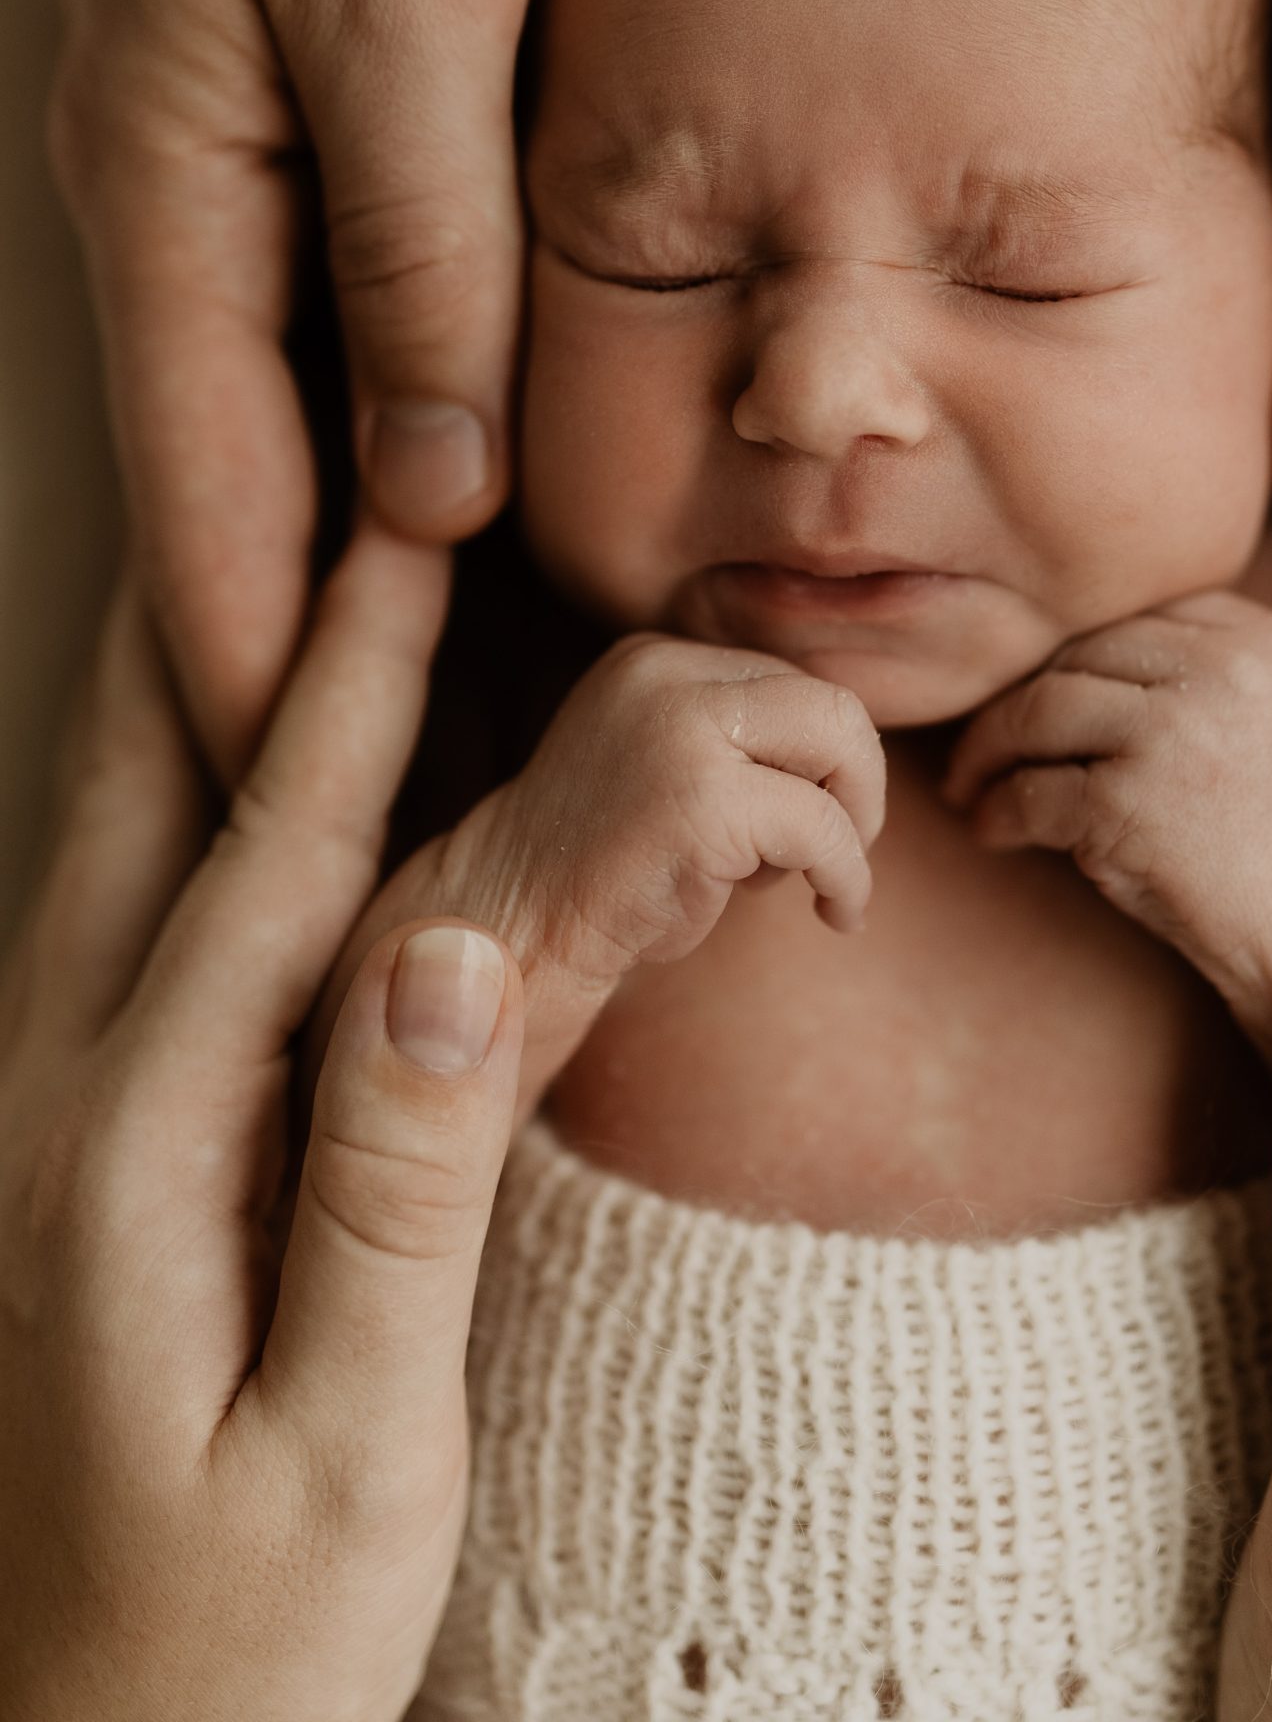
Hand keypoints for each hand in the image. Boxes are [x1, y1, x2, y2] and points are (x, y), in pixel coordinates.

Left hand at [0, 525, 527, 1721]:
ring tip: (253, 539)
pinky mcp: (72, 1157)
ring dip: (191, 674)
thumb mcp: (344, 1458)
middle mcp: (61, 1105)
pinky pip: (127, 915)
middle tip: (285, 444)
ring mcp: (46, 1123)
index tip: (399, 519)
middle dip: (226, 605)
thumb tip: (450, 952)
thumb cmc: (229, 1654)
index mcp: (133, 1160)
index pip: (267, 864)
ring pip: (113, 837)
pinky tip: (229, 762)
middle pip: (142, 795)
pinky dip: (184, 787)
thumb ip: (392, 1199)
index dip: (340, 680)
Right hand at [16, 0, 599, 773]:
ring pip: (332, 398)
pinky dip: (450, 392)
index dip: (287, 693)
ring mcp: (279, 128)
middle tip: (462, 812)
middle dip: (350, 655)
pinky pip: (396, 284)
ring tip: (518, 696)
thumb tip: (428, 488)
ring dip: (409, 547)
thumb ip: (414, 245)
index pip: (219, 510)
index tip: (359, 853)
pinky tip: (523, 460)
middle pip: (266, 486)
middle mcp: (208, 186)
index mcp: (176, 185)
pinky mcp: (366, 68)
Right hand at [308, 633, 885, 1124]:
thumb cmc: (613, 874)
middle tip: (839, 856)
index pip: (796, 685)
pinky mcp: (698, 799)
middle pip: (832, 703)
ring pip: (840, 744)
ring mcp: (677, 729)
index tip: (805, 828)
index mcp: (658, 660)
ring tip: (821, 885)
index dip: (824, 763)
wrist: (513, 935)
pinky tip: (832, 915)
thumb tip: (860, 748)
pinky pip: (822, 825)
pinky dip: (847, 876)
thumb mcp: (678, 771)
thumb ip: (745, 740)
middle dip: (858, 785)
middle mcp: (665, 673)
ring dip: (856, 827)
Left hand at [939, 591, 1271, 1088]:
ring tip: (972, 788)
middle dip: (1020, 700)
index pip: (1140, 618)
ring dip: (987, 752)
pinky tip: (993, 834)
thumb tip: (1082, 658)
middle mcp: (1225, 666)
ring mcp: (1175, 729)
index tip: (1046, 696)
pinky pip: (1029, 791)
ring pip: (1037, 710)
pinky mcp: (1128, 801)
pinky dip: (996, 814)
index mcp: (1267, 639)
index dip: (1082, 658)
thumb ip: (1209, 675)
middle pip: (1080, 654)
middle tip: (982, 747)